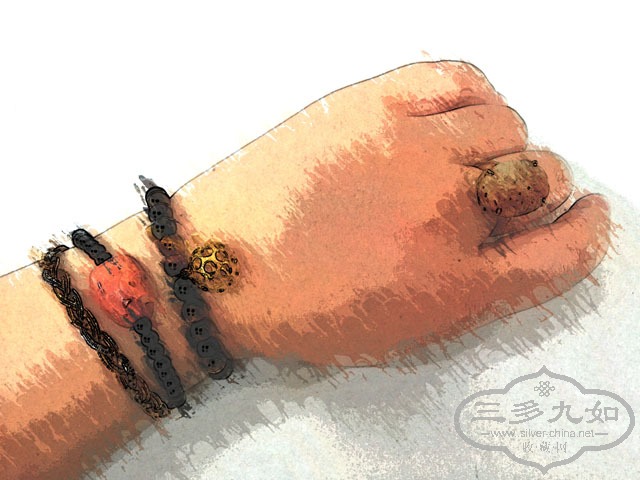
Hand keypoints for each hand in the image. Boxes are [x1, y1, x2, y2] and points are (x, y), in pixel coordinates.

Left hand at [177, 61, 610, 364]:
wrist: (217, 268)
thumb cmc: (299, 307)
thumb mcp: (403, 330)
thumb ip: (477, 290)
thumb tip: (519, 242)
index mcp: (457, 286)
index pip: (564, 253)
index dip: (583, 232)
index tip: (582, 220)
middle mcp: (446, 212)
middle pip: (542, 178)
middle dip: (531, 191)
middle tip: (492, 197)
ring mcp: (410, 150)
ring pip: (506, 126)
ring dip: (498, 146)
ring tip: (456, 159)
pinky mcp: (371, 105)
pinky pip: (460, 77)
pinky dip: (472, 94)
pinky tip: (451, 116)